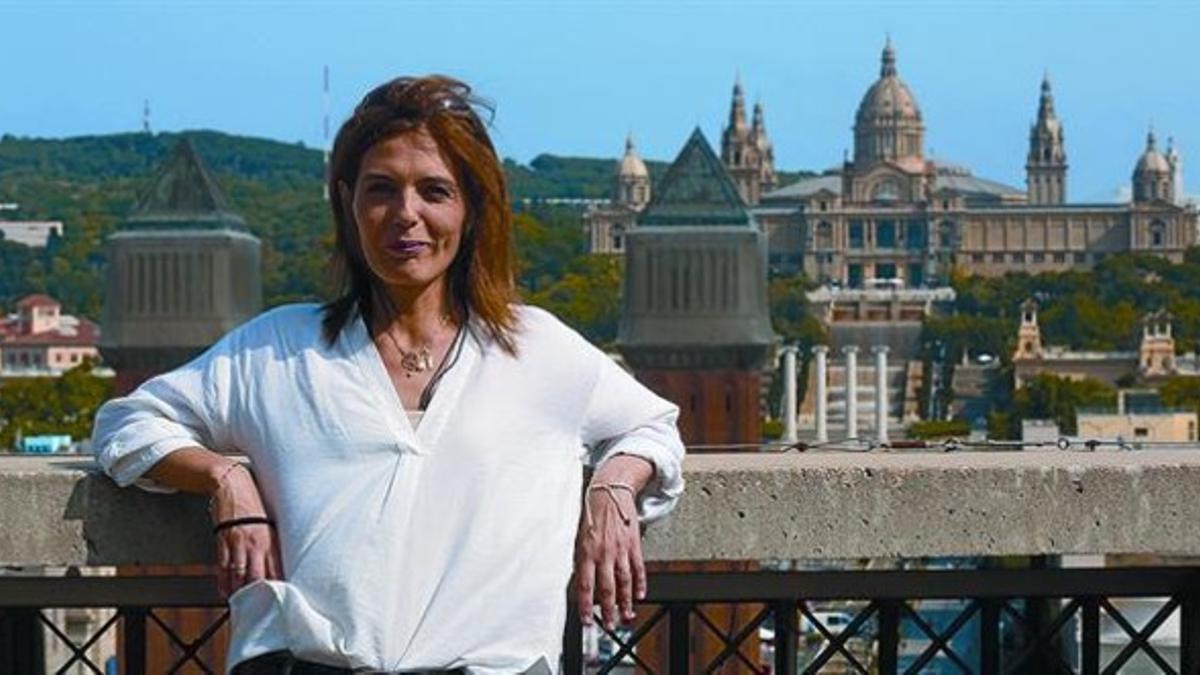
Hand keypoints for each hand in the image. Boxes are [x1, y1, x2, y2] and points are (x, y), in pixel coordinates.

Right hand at [209, 464, 282, 598]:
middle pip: (258, 576)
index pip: (276, 568)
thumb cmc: (254, 504)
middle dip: (257, 595)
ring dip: (239, 591)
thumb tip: (280, 566)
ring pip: (239, 574)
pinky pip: (222, 566)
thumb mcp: (270, 523)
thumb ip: (273, 544)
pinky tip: (224, 591)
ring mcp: (238, 543)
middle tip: (258, 609)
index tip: (279, 601)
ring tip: (240, 604)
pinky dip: (223, 581)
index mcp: (271, 539)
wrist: (233, 485)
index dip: (277, 587)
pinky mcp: (222, 541)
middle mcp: (256, 543)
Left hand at [574, 484, 644, 630]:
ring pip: (624, 582)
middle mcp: (603, 553)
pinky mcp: (634, 545)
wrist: (611, 492)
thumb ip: (582, 560)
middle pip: (606, 589)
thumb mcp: (580, 537)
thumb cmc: (593, 513)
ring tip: (626, 617)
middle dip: (609, 611)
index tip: (587, 621)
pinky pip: (638, 569)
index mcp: (586, 552)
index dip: (586, 606)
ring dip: (626, 602)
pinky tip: (640, 595)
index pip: (585, 586)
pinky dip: (640, 584)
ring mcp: (620, 549)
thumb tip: (580, 583)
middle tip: (610, 625)